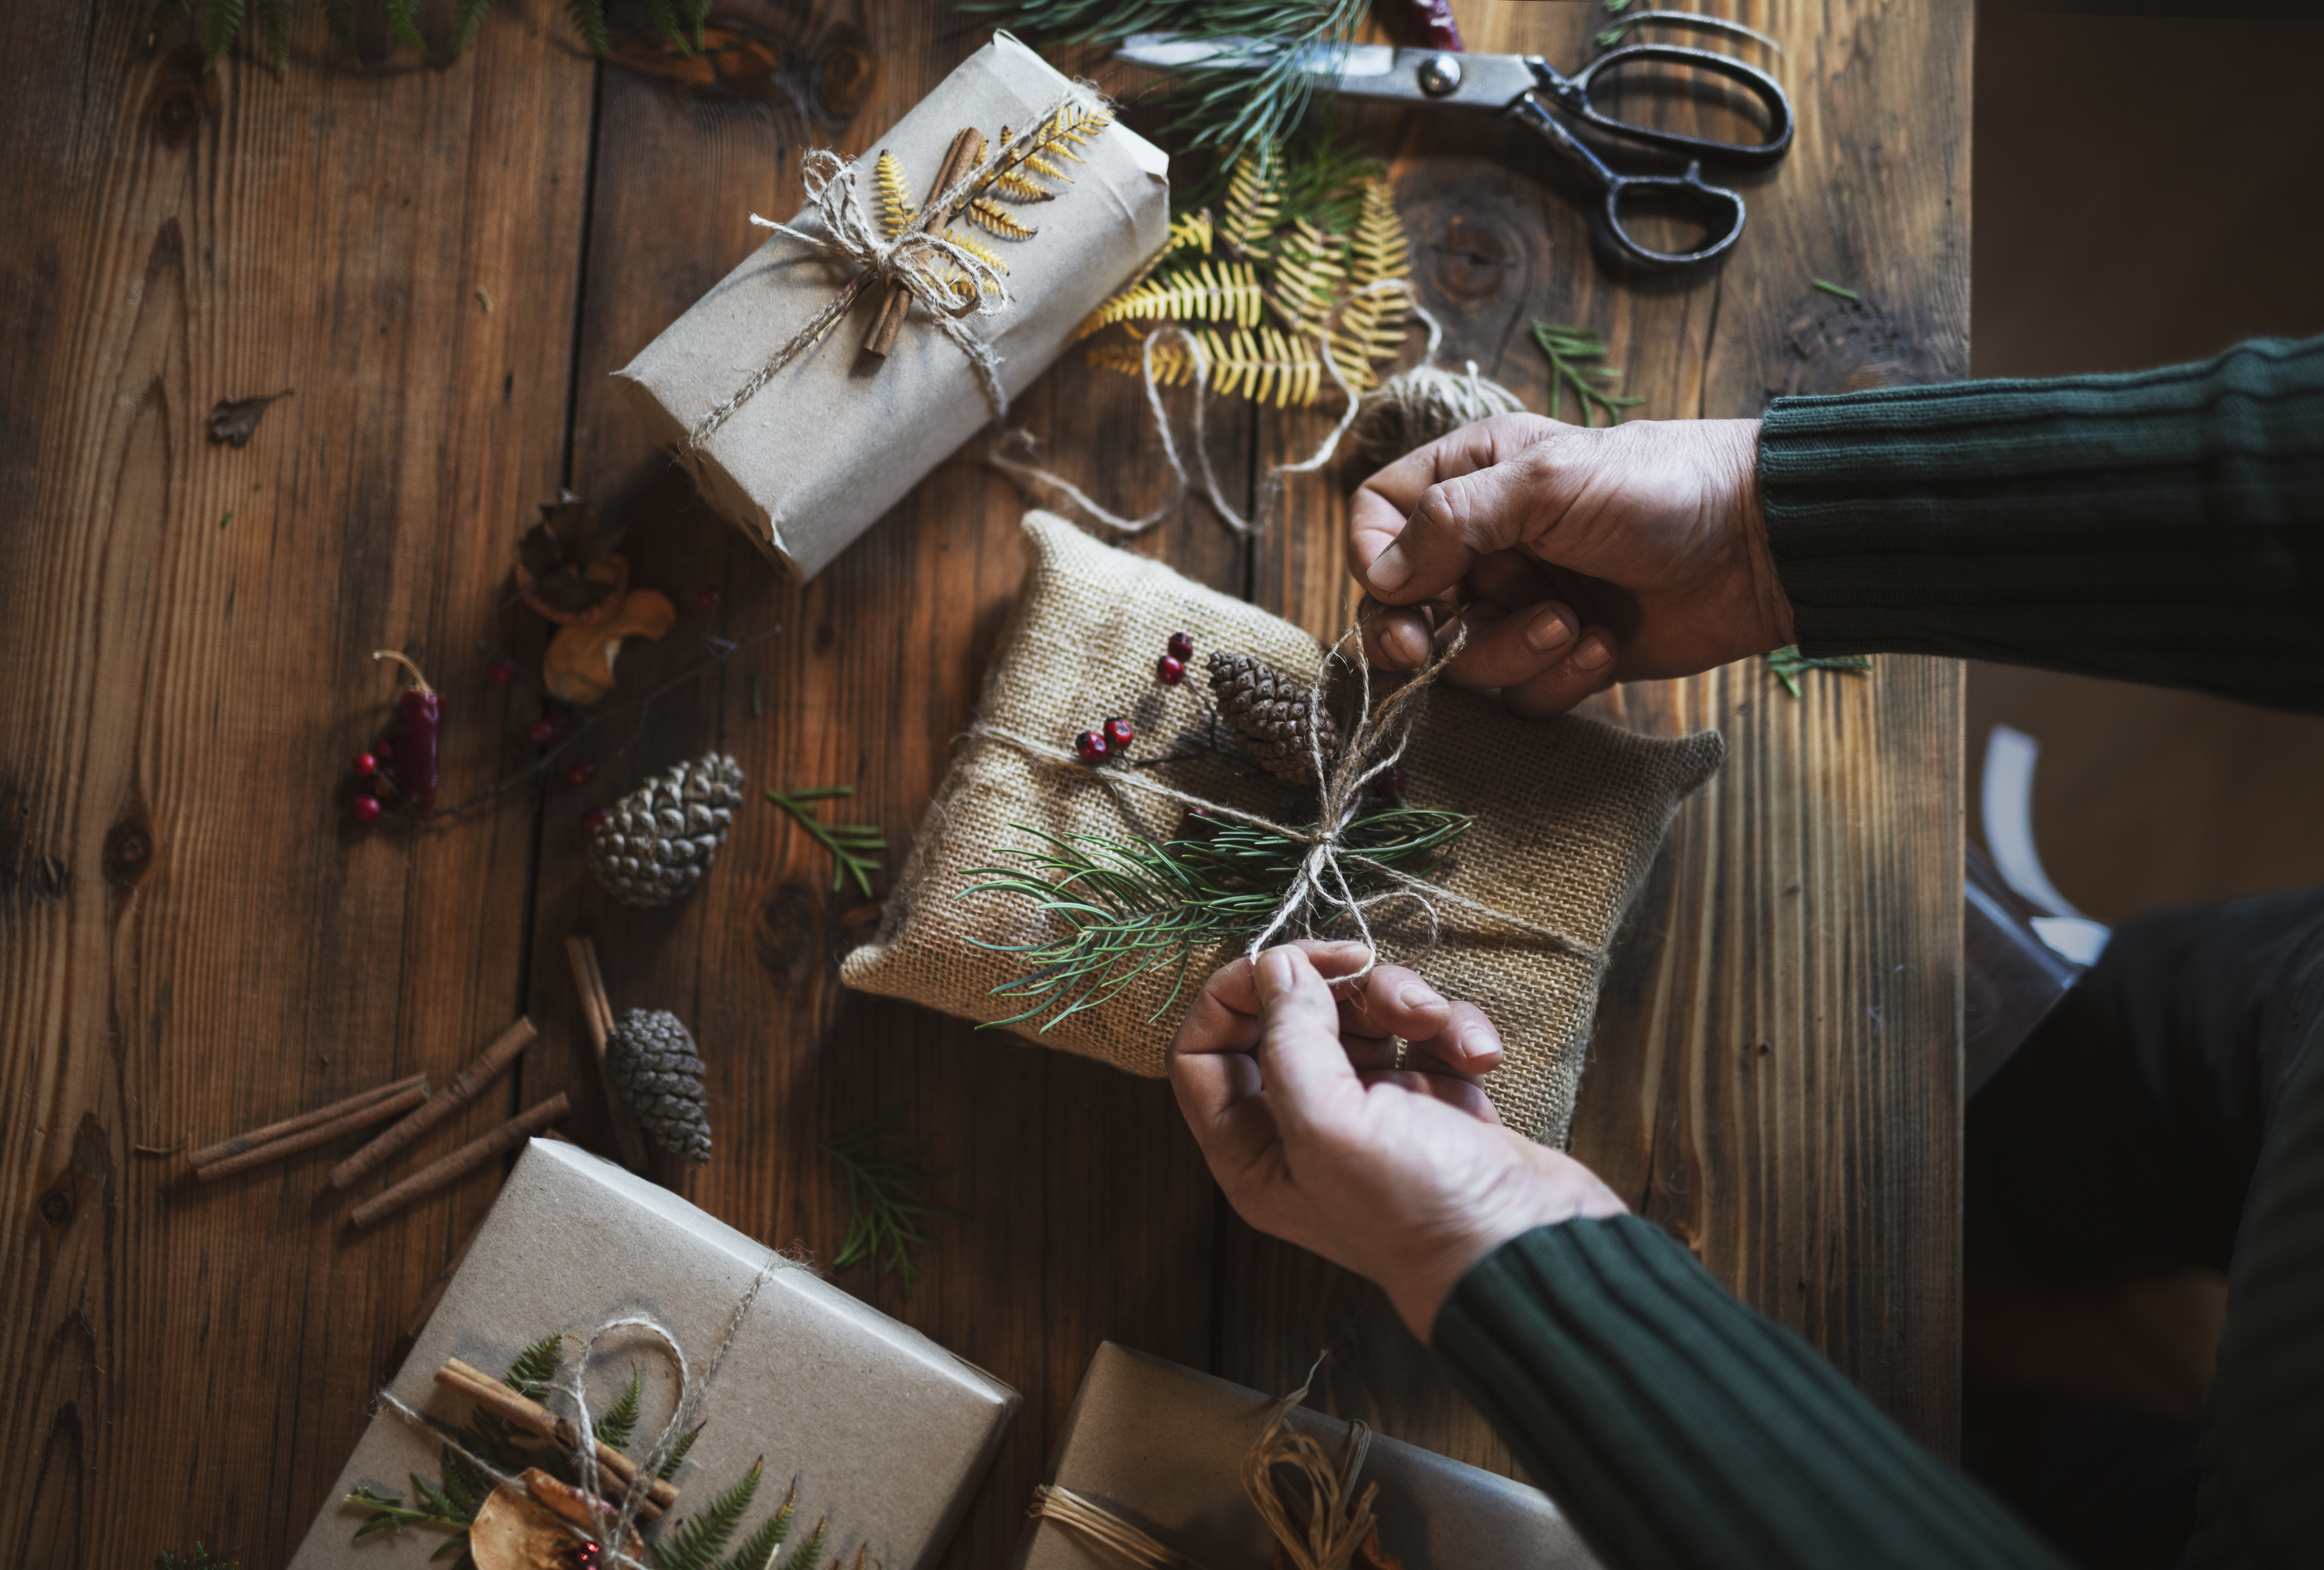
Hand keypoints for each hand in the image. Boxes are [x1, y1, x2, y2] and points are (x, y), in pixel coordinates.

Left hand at [1168, 941, 1625, 1338]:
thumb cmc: (1419, 1209)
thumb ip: (1289, 1038)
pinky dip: (1453, 1030)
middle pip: (1289, 1018)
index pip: (1203, 1051)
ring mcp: (1371, 1114)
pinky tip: (1478, 1056)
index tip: (1286, 961)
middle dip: (1335, 986)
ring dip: (1402, 1000)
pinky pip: (1426, 1036)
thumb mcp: (1331, 1124)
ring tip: (1435, 1024)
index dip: (1233, 995)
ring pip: (1363, 1016)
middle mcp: (1305, 1128)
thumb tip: (1275, 967)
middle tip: (1369, 967)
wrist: (1530, 1250)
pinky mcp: (1433, 1101)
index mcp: (1255, 1150)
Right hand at [1349, 414, 1791, 715]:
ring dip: (1510, 651)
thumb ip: (1451, 521)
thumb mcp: (1544, 482)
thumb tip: (1382, 578)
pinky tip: (1604, 647)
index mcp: (1472, 478)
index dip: (1373, 559)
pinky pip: (1523, 693)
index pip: (1378, 518)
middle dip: (1416, 635)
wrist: (1757, 544)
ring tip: (1571, 623)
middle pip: (1403, 607)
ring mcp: (1521, 603)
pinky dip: (1558, 679)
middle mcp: (1486, 543)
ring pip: (1463, 660)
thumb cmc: (1655, 487)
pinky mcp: (1562, 655)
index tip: (1399, 591)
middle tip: (1427, 650)